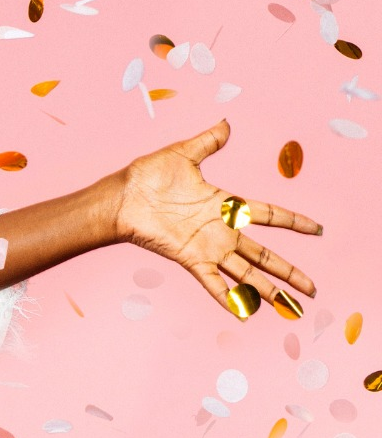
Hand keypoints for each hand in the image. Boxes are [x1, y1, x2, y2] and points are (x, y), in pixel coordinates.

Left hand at [111, 119, 322, 319]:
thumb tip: (226, 123)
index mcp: (226, 206)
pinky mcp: (190, 259)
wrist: (121, 197)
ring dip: (268, 290)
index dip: (293, 222)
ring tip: (291, 307)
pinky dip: (228, 297)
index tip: (317, 230)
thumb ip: (208, 141)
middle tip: (312, 289)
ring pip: (247, 273)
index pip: (269, 215)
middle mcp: (221, 231)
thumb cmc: (147, 177)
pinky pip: (213, 283)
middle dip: (289, 272)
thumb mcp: (183, 154)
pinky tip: (244, 314)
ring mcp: (207, 248)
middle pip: (265, 255)